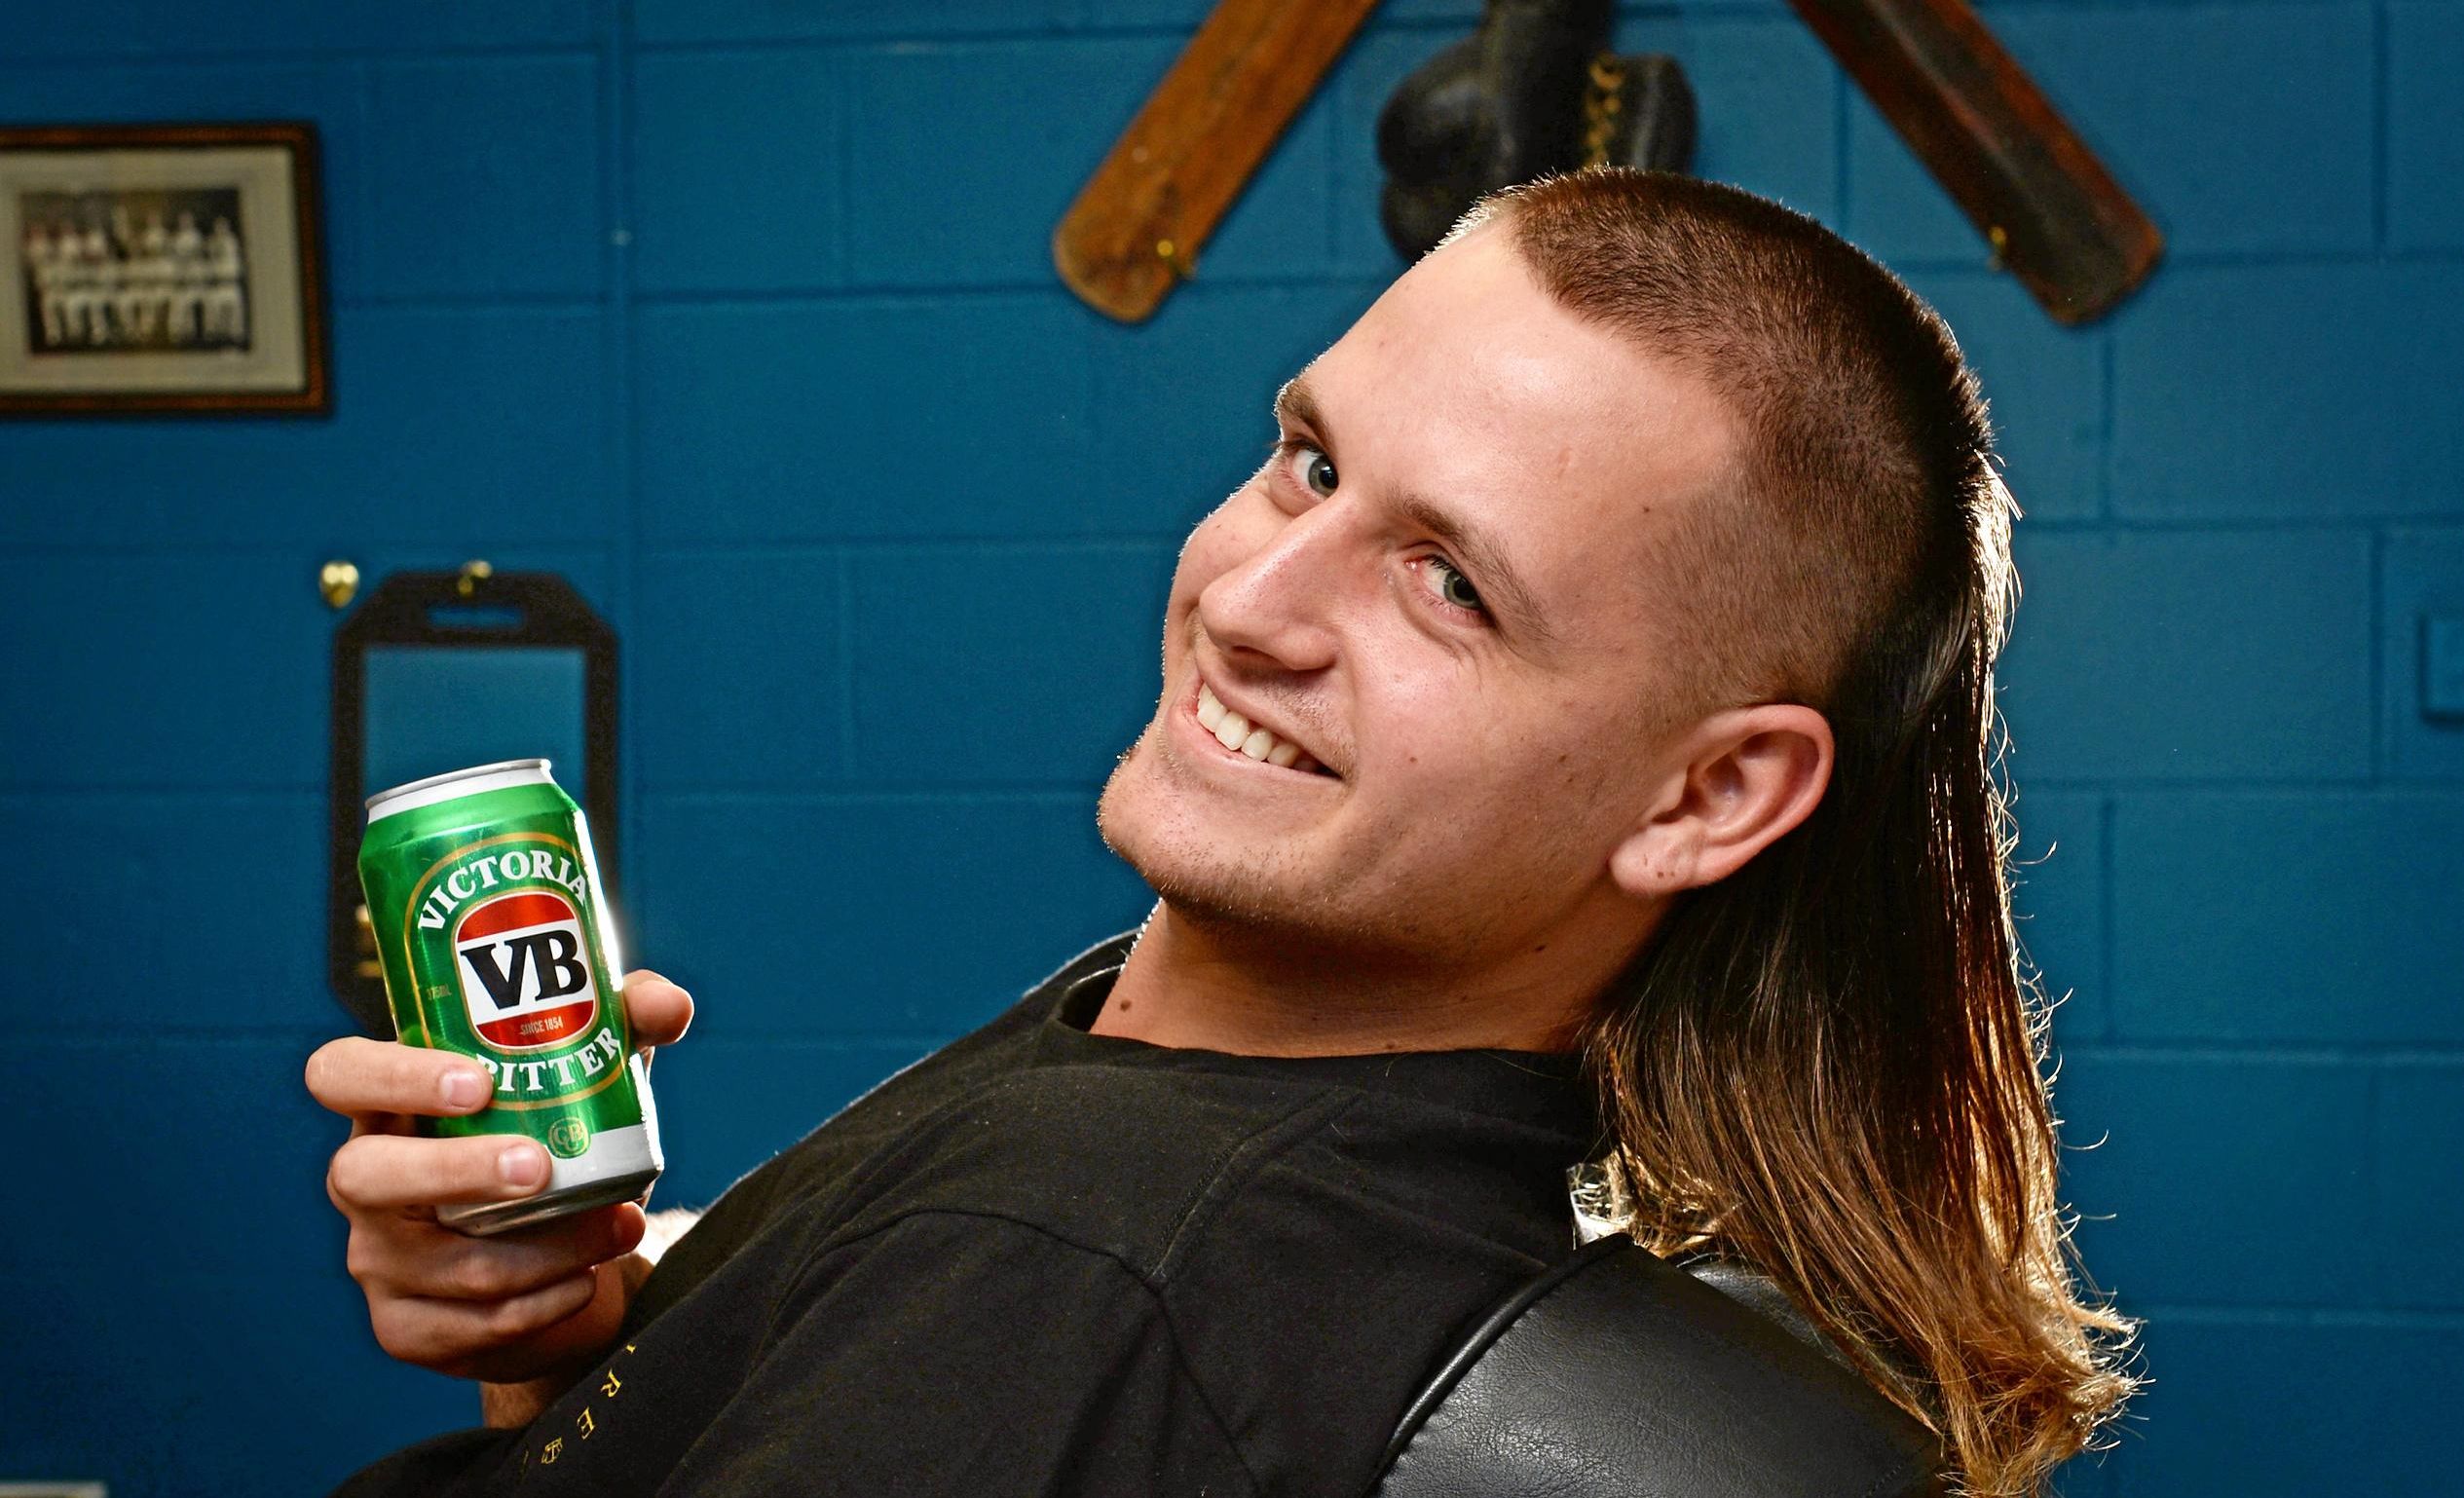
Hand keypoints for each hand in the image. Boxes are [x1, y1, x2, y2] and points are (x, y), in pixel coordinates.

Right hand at [306, 971, 692, 1385]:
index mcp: (391, 1104)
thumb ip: (624, 1024)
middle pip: (365, 1174)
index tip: (478, 1082)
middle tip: (540, 1166)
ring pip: (449, 1261)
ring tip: (621, 1223)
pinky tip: (587, 1280)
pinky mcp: (407, 1327)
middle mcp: (366, 1180)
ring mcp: (378, 1259)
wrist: (568, 1257)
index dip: (393, 1076)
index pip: (340, 1073)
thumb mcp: (589, 1074)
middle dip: (458, 1170)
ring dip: (549, 1246)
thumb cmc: (560, 1140)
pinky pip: (475, 1323)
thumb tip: (667, 1006)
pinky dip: (546, 1301)